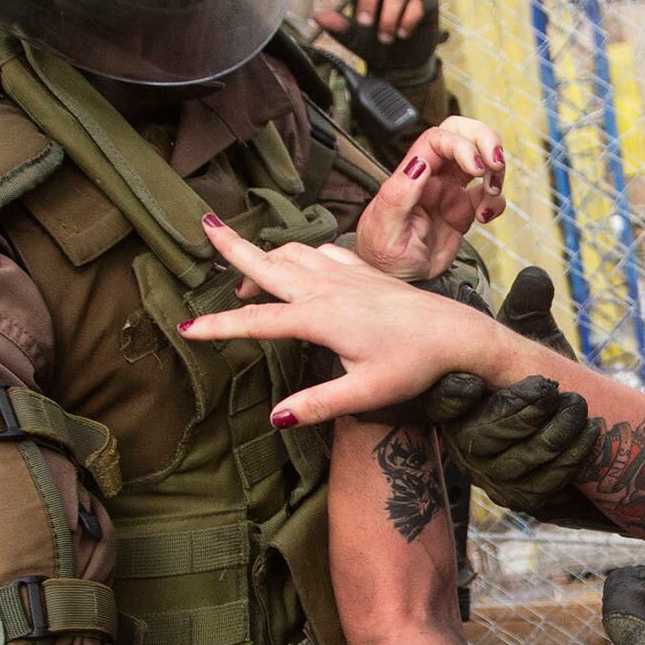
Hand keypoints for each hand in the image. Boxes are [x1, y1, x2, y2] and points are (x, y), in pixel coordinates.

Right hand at [183, 217, 518, 425]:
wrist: (457, 332)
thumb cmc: (415, 364)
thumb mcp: (367, 393)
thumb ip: (318, 404)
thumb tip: (275, 418)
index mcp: (321, 318)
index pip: (257, 321)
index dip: (218, 326)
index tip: (187, 329)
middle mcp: (328, 288)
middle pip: (268, 263)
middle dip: (232, 247)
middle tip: (203, 225)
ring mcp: (346, 273)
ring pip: (292, 253)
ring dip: (264, 255)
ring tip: (243, 267)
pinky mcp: (363, 269)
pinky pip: (319, 251)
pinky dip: (298, 253)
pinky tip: (296, 264)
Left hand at [314, 0, 443, 74]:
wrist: (401, 66)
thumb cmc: (374, 47)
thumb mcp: (354, 41)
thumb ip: (338, 28)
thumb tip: (317, 16)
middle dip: (368, 0)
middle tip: (365, 23)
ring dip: (389, 19)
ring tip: (386, 39)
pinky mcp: (425, 2)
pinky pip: (416, 4)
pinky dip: (407, 21)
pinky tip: (403, 34)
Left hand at [354, 115, 506, 280]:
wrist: (395, 281)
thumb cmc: (382, 256)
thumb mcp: (384, 229)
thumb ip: (399, 195)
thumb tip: (417, 163)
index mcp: (412, 175)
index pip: (438, 138)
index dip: (461, 145)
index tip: (475, 167)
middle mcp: (432, 178)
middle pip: (461, 134)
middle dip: (485, 140)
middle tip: (494, 164)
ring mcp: (449, 193)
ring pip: (480, 160)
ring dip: (495, 173)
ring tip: (491, 194)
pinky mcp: (463, 211)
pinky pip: (488, 196)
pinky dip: (496, 202)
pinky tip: (485, 218)